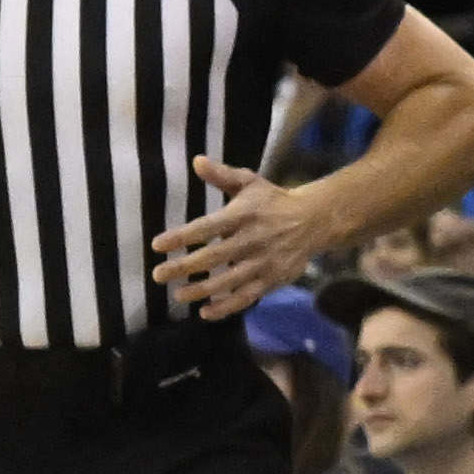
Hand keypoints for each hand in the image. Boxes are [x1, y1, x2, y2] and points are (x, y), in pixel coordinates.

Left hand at [146, 156, 334, 315]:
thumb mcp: (249, 183)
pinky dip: (227, 306)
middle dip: (185, 267)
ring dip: (202, 290)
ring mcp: (263, 262)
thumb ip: (222, 175)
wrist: (316, 220)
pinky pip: (248, 296)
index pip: (207, 226)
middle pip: (214, 257)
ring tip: (178, 295)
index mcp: (243, 215)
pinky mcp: (273, 279)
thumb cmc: (272, 201)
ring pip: (229, 281)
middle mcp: (252, 239)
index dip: (182, 236)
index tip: (157, 245)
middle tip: (158, 275)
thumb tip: (196, 161)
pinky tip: (206, 312)